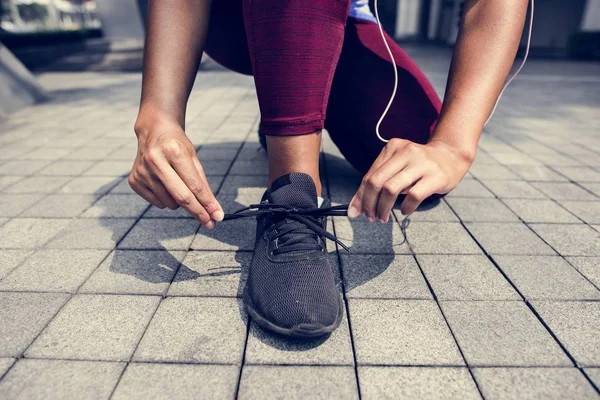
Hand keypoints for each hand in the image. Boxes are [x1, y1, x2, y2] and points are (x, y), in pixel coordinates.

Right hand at [129, 115, 222, 228]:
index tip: (218, 216)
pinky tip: (164, 184)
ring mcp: (142, 171)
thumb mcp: (194, 158)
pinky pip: (158, 203)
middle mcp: (155, 160)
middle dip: (198, 212)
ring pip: (170, 203)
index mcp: (174, 151)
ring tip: (178, 184)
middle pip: (181, 196)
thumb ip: (203, 185)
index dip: (207, 203)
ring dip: (180, 202)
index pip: (194, 185)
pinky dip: (166, 199)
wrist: (153, 131)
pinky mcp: (134, 180)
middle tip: (210, 223)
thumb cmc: (178, 145)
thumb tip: (214, 210)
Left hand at [348, 138, 472, 221]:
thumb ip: (377, 183)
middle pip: (377, 182)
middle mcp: (405, 152)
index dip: (360, 197)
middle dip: (369, 204)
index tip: (355, 213)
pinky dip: (405, 208)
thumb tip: (355, 208)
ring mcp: (421, 163)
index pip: (369, 175)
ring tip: (383, 217)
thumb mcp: (397, 167)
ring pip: (391, 189)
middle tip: (371, 217)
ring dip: (383, 208)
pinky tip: (405, 211)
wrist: (452, 156)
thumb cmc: (418, 166)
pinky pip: (413, 196)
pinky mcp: (435, 176)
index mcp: (392, 148)